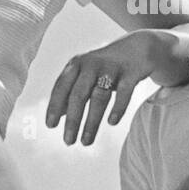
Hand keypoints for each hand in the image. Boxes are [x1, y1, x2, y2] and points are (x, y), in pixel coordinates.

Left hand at [47, 31, 165, 145]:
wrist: (138, 47)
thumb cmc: (106, 67)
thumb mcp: (86, 74)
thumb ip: (71, 91)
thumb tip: (56, 115)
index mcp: (76, 64)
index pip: (62, 86)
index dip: (54, 106)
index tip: (50, 126)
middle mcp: (92, 64)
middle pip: (79, 94)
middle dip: (72, 119)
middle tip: (68, 142)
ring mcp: (112, 67)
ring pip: (99, 97)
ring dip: (91, 122)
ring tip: (85, 142)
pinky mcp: (131, 72)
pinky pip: (124, 92)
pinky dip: (117, 108)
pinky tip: (111, 122)